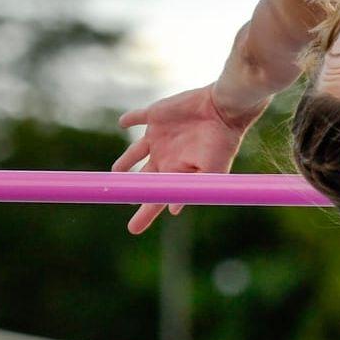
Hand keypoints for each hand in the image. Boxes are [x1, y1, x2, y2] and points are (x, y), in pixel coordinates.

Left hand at [113, 85, 260, 233]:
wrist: (223, 110)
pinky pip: (137, 117)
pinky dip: (129, 120)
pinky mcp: (156, 115)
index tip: (133, 229)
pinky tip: (123, 122)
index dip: (145, 213)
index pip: (156, 197)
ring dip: (125, 161)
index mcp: (176, 171)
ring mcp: (159, 136)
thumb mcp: (211, 171)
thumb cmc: (222, 143)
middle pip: (144, 179)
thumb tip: (174, 211)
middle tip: (120, 201)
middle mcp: (166, 155)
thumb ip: (192, 188)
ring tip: (116, 172)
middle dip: (132, 191)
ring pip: (136, 152)